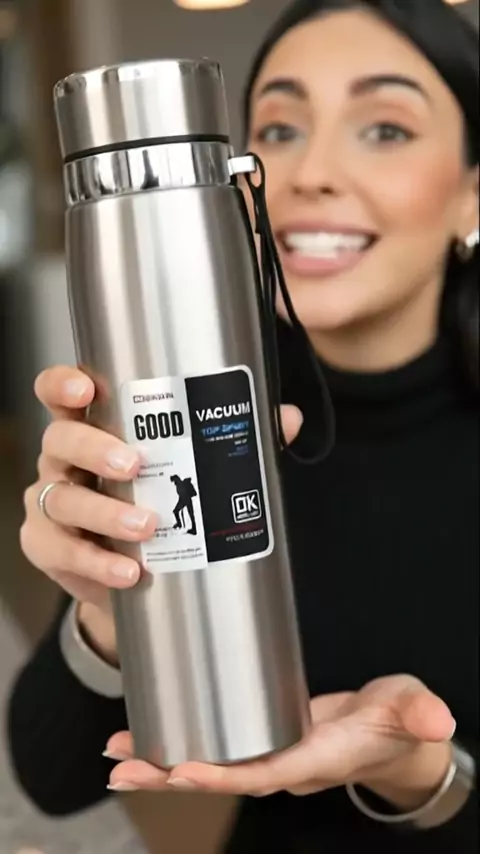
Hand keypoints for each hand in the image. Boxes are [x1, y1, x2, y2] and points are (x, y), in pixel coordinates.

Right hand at [20, 365, 303, 661]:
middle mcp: (65, 460)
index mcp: (94, 427)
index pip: (62, 394)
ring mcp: (52, 503)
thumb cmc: (155, 499)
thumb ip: (237, 440)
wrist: (131, 567)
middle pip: (60, 439)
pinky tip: (130, 571)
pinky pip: (64, 552)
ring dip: (105, 512)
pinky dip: (98, 563)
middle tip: (134, 463)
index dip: (64, 385)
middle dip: (94, 448)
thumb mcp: (192, 467)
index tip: (85, 388)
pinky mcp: (49, 547)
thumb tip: (286, 418)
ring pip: (63, 498)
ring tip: (146, 525)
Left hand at [105, 675, 454, 810]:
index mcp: (317, 759)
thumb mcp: (412, 708)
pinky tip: (153, 731)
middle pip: (222, 776)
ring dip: (164, 761)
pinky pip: (218, 744)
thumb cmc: (399, 722)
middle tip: (123, 769)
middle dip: (171, 776)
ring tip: (119, 755)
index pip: (265, 773)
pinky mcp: (264, 734)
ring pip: (212, 763)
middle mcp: (287, 763)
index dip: (225, 775)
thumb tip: (436, 719)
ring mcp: (272, 751)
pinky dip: (184, 740)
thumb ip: (419, 712)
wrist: (392, 734)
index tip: (184, 770)